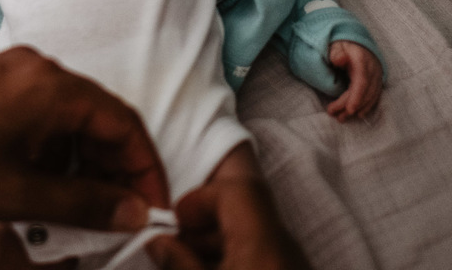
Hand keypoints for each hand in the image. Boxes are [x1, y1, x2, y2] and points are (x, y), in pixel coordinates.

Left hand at [0, 47, 170, 228]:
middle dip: (113, 169)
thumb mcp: (15, 194)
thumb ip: (82, 203)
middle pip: (98, 118)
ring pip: (68, 118)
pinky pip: (39, 115)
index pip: (123, 124)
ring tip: (77, 210)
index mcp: (50, 87)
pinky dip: (51, 150)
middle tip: (118, 215)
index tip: (152, 206)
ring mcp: (11, 73)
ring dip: (80, 162)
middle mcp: (36, 70)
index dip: (144, 169)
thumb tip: (130, 211)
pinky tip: (40, 186)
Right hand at [146, 177, 311, 269]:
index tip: (176, 221)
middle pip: (246, 205)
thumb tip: (158, 241)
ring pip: (254, 228)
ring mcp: (293, 262)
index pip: (238, 189)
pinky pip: (262, 250)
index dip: (201, 197)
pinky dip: (234, 253)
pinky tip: (212, 268)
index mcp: (264, 244)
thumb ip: (180, 264)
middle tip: (177, 241)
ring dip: (218, 236)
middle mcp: (285, 246)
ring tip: (190, 261)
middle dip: (206, 215)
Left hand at [325, 40, 382, 121]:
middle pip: (365, 92)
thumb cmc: (342, 44)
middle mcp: (373, 69)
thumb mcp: (336, 45)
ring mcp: (377, 75)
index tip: (350, 110)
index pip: (362, 81)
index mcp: (362, 60)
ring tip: (341, 118)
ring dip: (357, 109)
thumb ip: (336, 53)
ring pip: (371, 96)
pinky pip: (374, 96)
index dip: (357, 97)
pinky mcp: (377, 80)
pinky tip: (357, 114)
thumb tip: (339, 60)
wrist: (356, 40)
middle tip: (334, 115)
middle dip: (351, 106)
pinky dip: (366, 106)